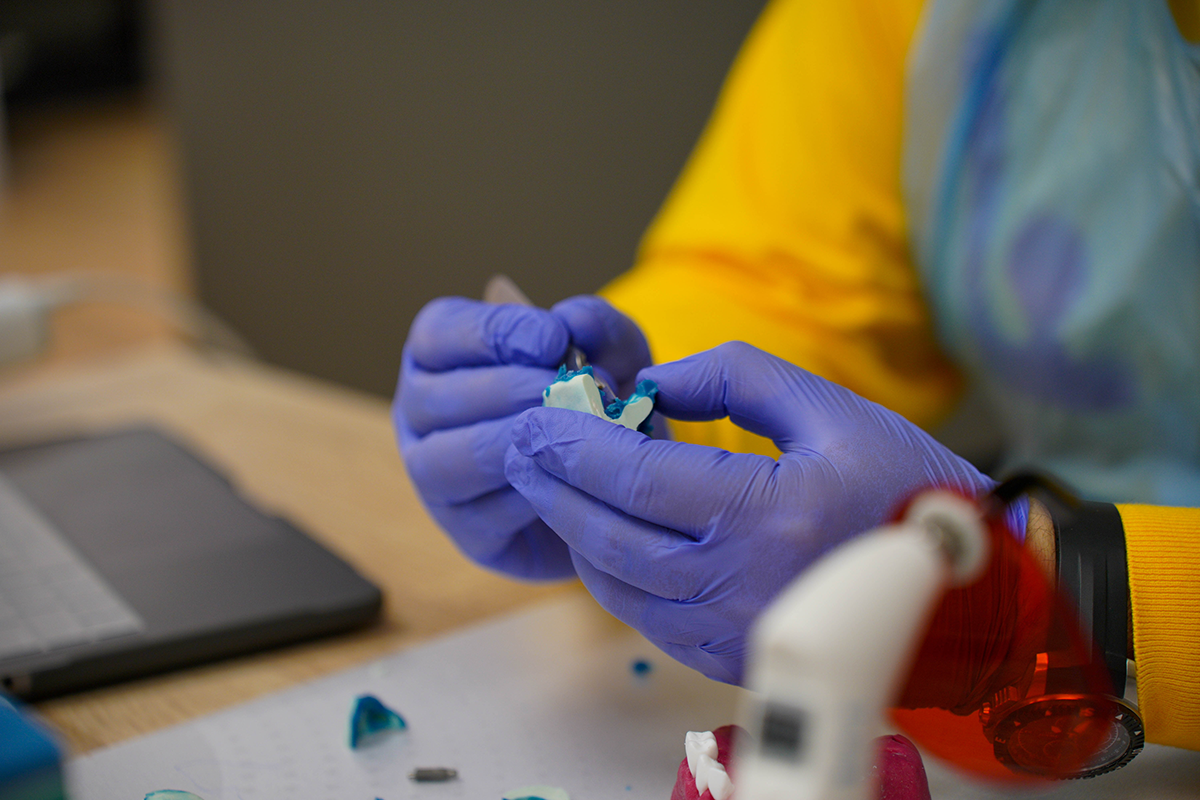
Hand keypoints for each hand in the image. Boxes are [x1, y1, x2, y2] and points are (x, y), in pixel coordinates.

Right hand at [394, 294, 651, 579]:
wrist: (618, 481)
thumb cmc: (597, 398)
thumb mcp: (610, 351)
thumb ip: (597, 325)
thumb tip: (573, 319)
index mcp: (440, 354)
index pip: (440, 334)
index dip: (495, 333)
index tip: (555, 338)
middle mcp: (421, 412)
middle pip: (435, 398)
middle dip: (509, 390)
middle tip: (572, 391)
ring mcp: (434, 476)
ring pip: (445, 460)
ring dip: (510, 443)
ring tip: (571, 432)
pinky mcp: (467, 531)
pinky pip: (482, 515)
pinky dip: (529, 495)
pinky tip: (572, 478)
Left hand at [504, 342, 1012, 681]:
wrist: (962, 589)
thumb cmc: (902, 488)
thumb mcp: (828, 409)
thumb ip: (734, 377)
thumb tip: (651, 386)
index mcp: (766, 516)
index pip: (635, 479)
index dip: (574, 444)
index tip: (538, 414)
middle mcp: (739, 585)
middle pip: (606, 535)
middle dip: (549, 485)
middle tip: (519, 444)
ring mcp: (731, 632)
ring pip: (614, 583)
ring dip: (572, 529)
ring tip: (553, 481)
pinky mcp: (729, 659)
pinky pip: (644, 617)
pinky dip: (611, 571)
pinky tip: (603, 532)